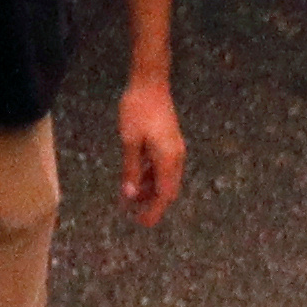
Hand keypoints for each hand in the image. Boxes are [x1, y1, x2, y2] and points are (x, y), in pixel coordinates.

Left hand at [118, 73, 184, 224]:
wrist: (150, 82)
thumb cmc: (138, 109)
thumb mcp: (130, 141)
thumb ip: (131, 170)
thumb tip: (130, 196)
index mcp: (168, 160)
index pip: (164, 195)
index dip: (153, 212)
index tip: (140, 223)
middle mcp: (176, 158)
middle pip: (167, 190)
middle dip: (152, 204)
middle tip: (134, 215)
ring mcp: (174, 150)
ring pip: (164, 179)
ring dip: (149, 189)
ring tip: (130, 197)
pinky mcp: (169, 143)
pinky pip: (162, 166)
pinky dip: (150, 176)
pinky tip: (136, 178)